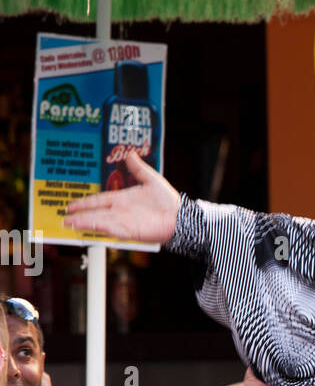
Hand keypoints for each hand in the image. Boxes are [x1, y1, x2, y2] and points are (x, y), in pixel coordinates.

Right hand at [62, 151, 180, 243]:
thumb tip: (130, 153)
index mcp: (122, 199)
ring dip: (84, 223)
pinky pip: (112, 230)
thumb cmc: (167, 200)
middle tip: (63, 218)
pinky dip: (100, 229)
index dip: (84, 203)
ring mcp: (124, 222)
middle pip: (94, 213)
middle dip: (78, 216)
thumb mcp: (151, 179)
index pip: (99, 200)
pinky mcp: (130, 231)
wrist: (179, 216)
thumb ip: (139, 168)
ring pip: (99, 222)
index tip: (71, 205)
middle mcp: (120, 211)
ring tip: (69, 224)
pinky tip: (90, 227)